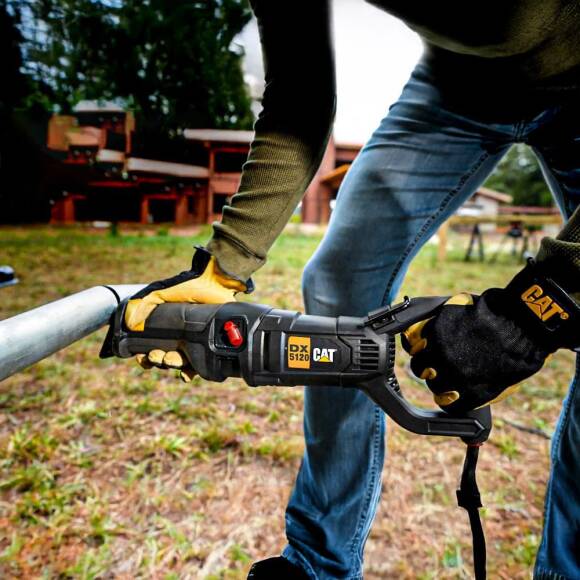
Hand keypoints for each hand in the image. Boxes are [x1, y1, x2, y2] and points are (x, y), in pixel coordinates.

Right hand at [127, 247, 247, 380]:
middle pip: (164, 357)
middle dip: (157, 360)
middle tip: (156, 356)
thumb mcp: (162, 292)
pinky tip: (185, 374)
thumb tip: (130, 324)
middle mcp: (180, 335)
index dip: (144, 355)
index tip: (140, 357)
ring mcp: (195, 341)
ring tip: (170, 360)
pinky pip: (199, 366)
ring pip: (179, 363)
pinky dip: (189, 373)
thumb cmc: (190, 285)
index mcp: (167, 326)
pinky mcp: (209, 345)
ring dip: (171, 365)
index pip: (151, 346)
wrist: (216, 282)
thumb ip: (145, 304)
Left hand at [402, 261, 578, 413]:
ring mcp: (457, 379)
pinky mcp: (474, 396)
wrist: (523, 327)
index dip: (422, 350)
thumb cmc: (491, 314)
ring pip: (435, 389)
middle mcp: (441, 359)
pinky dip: (455, 402)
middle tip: (446, 362)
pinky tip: (462, 394)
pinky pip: (452, 407)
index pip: (413, 351)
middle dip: (431, 366)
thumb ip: (431, 323)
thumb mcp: (452, 309)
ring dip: (443, 383)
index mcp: (433, 337)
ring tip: (458, 375)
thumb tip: (415, 335)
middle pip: (422, 370)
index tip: (429, 351)